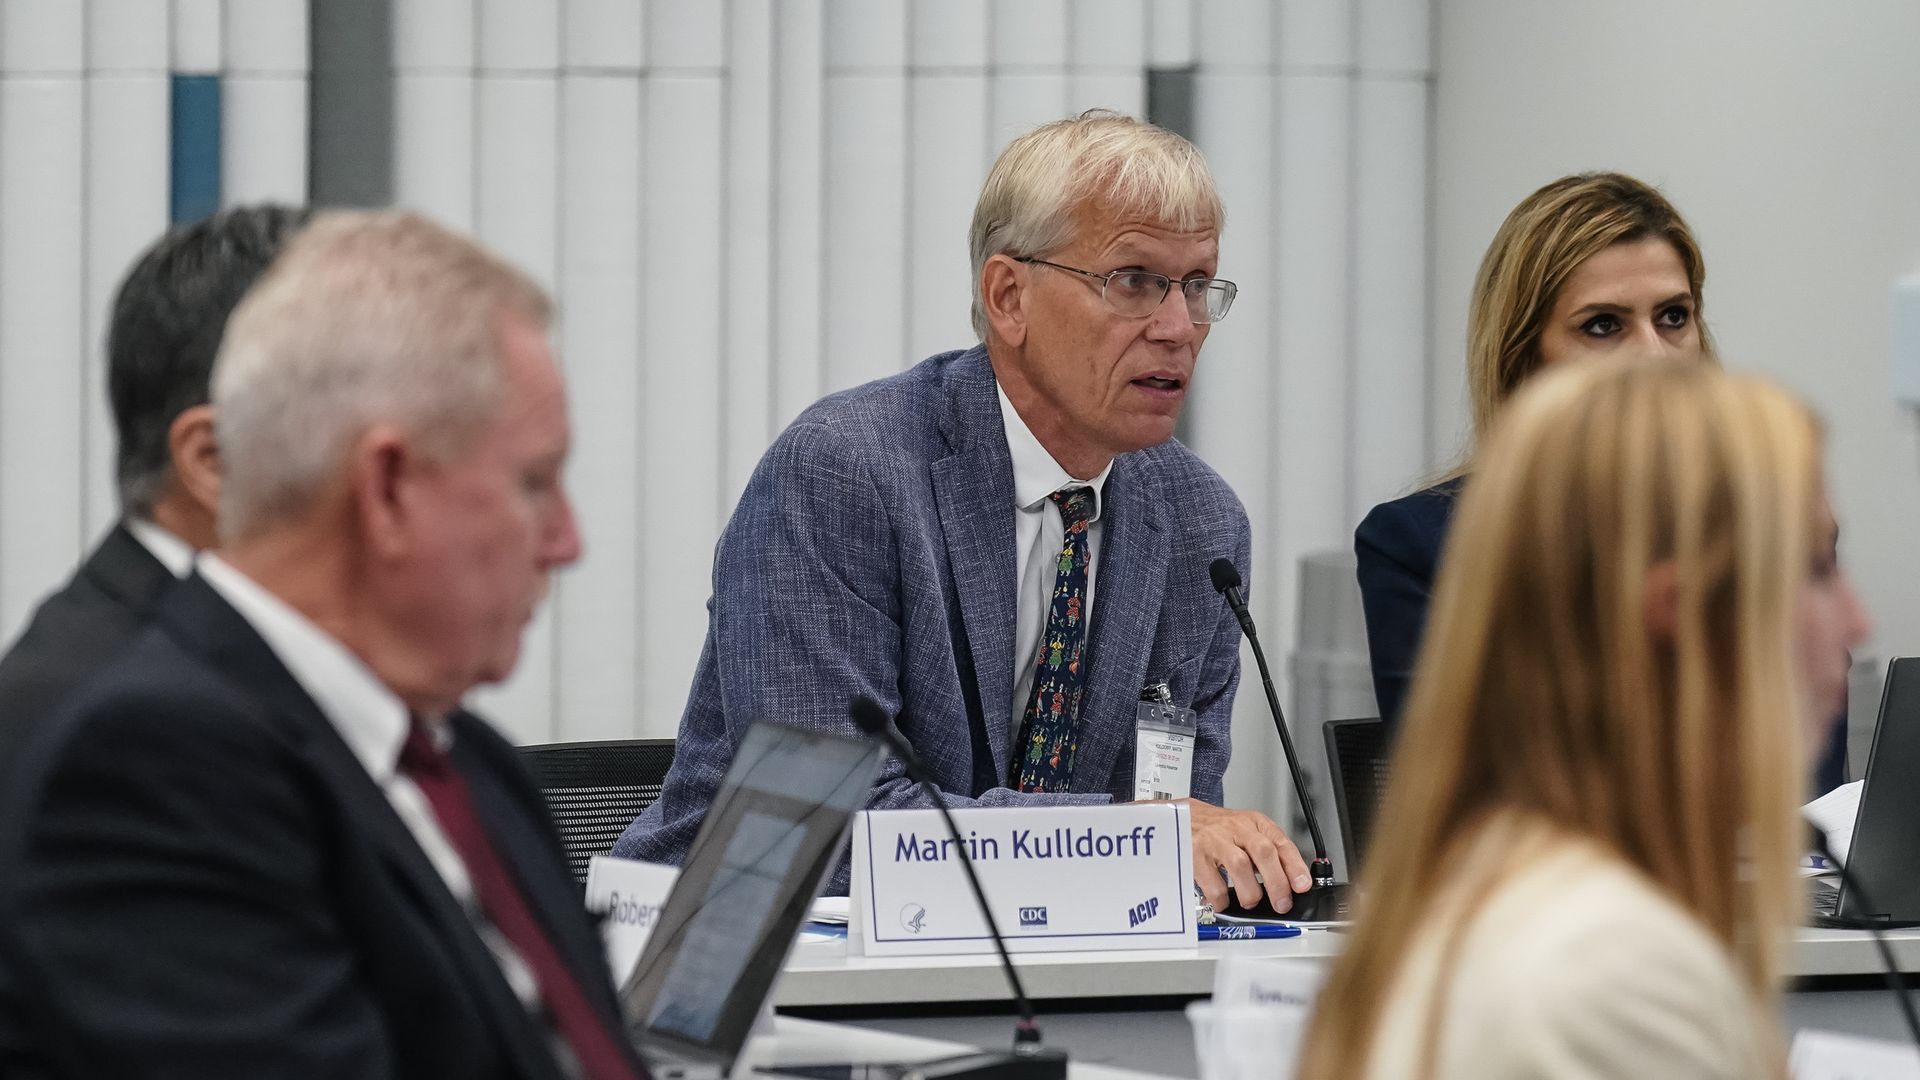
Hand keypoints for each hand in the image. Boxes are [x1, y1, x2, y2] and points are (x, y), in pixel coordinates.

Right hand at [1184, 799, 1310, 912]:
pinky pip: (1214, 884)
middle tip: (1282, 904)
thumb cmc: (1218, 829)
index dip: (1294, 866)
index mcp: (1254, 822)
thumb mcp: (1247, 831)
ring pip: (1240, 866)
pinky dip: (1223, 900)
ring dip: (1250, 892)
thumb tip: (1292, 884)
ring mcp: (1214, 840)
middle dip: (1277, 882)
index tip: (1302, 886)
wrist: (1182, 817)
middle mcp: (1236, 828)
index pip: (1280, 842)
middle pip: (1263, 852)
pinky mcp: (1195, 856)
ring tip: (1251, 901)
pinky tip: (1224, 900)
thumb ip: (1269, 853)